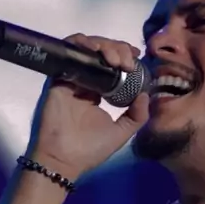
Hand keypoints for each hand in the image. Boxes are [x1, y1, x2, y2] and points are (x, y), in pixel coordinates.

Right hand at [29, 34, 149, 178]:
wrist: (64, 159)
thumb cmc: (90, 149)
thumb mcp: (121, 132)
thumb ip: (137, 116)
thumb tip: (145, 94)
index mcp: (99, 92)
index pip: (112, 65)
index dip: (124, 55)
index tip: (136, 58)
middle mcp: (85, 81)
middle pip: (102, 52)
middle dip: (118, 49)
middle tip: (127, 62)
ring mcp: (71, 77)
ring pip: (87, 47)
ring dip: (104, 45)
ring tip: (116, 60)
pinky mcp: (58, 76)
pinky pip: (69, 51)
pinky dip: (83, 44)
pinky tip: (97, 52)